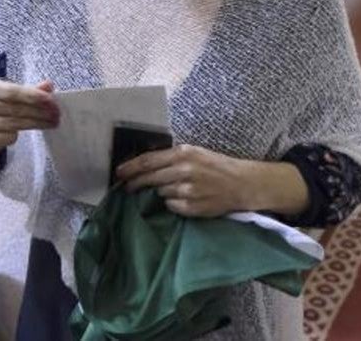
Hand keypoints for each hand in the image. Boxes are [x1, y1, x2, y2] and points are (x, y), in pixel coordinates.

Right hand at [0, 78, 58, 162]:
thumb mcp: (4, 96)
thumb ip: (26, 91)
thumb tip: (48, 85)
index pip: (10, 91)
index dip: (32, 95)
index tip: (50, 100)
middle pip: (14, 108)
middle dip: (38, 111)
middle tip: (56, 114)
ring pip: (12, 124)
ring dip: (35, 123)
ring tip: (50, 123)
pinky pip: (6, 138)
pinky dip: (17, 136)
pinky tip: (23, 133)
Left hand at [117, 144, 252, 217]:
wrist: (242, 183)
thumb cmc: (216, 166)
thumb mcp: (195, 153)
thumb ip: (171, 158)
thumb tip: (144, 165)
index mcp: (183, 153)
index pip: (148, 161)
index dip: (130, 168)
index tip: (118, 172)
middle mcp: (184, 170)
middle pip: (149, 178)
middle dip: (135, 183)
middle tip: (127, 187)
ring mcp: (187, 190)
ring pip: (161, 193)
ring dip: (160, 192)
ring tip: (174, 188)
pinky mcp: (192, 207)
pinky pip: (171, 206)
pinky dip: (174, 203)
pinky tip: (186, 198)